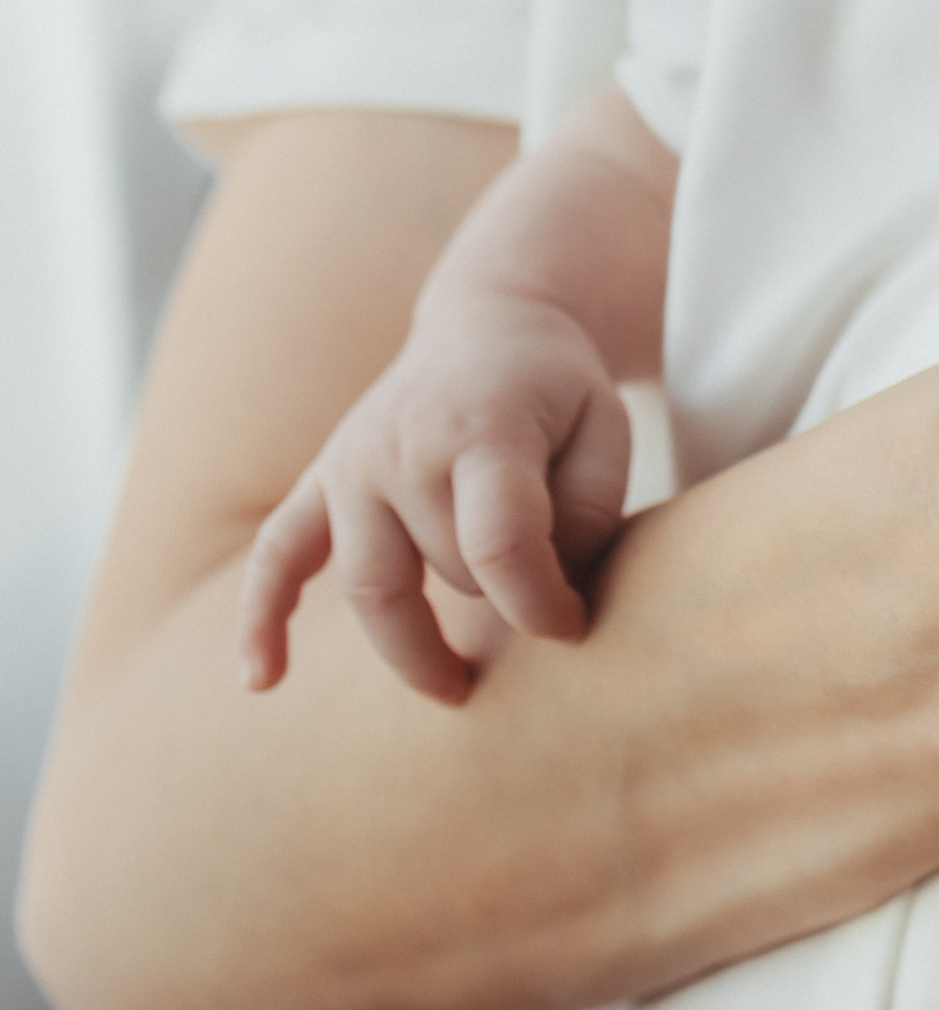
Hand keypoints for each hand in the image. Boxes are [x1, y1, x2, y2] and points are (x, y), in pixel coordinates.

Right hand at [236, 295, 630, 705]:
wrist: (490, 321)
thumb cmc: (557, 389)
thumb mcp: (606, 429)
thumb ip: (587, 513)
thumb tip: (544, 599)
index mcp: (483, 431)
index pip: (500, 547)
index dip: (543, 605)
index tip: (573, 624)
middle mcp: (403, 448)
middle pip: (446, 573)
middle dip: (500, 604)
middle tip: (539, 610)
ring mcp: (351, 465)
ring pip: (372, 589)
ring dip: (414, 648)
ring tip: (456, 688)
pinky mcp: (320, 480)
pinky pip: (275, 556)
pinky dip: (261, 619)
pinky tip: (261, 681)